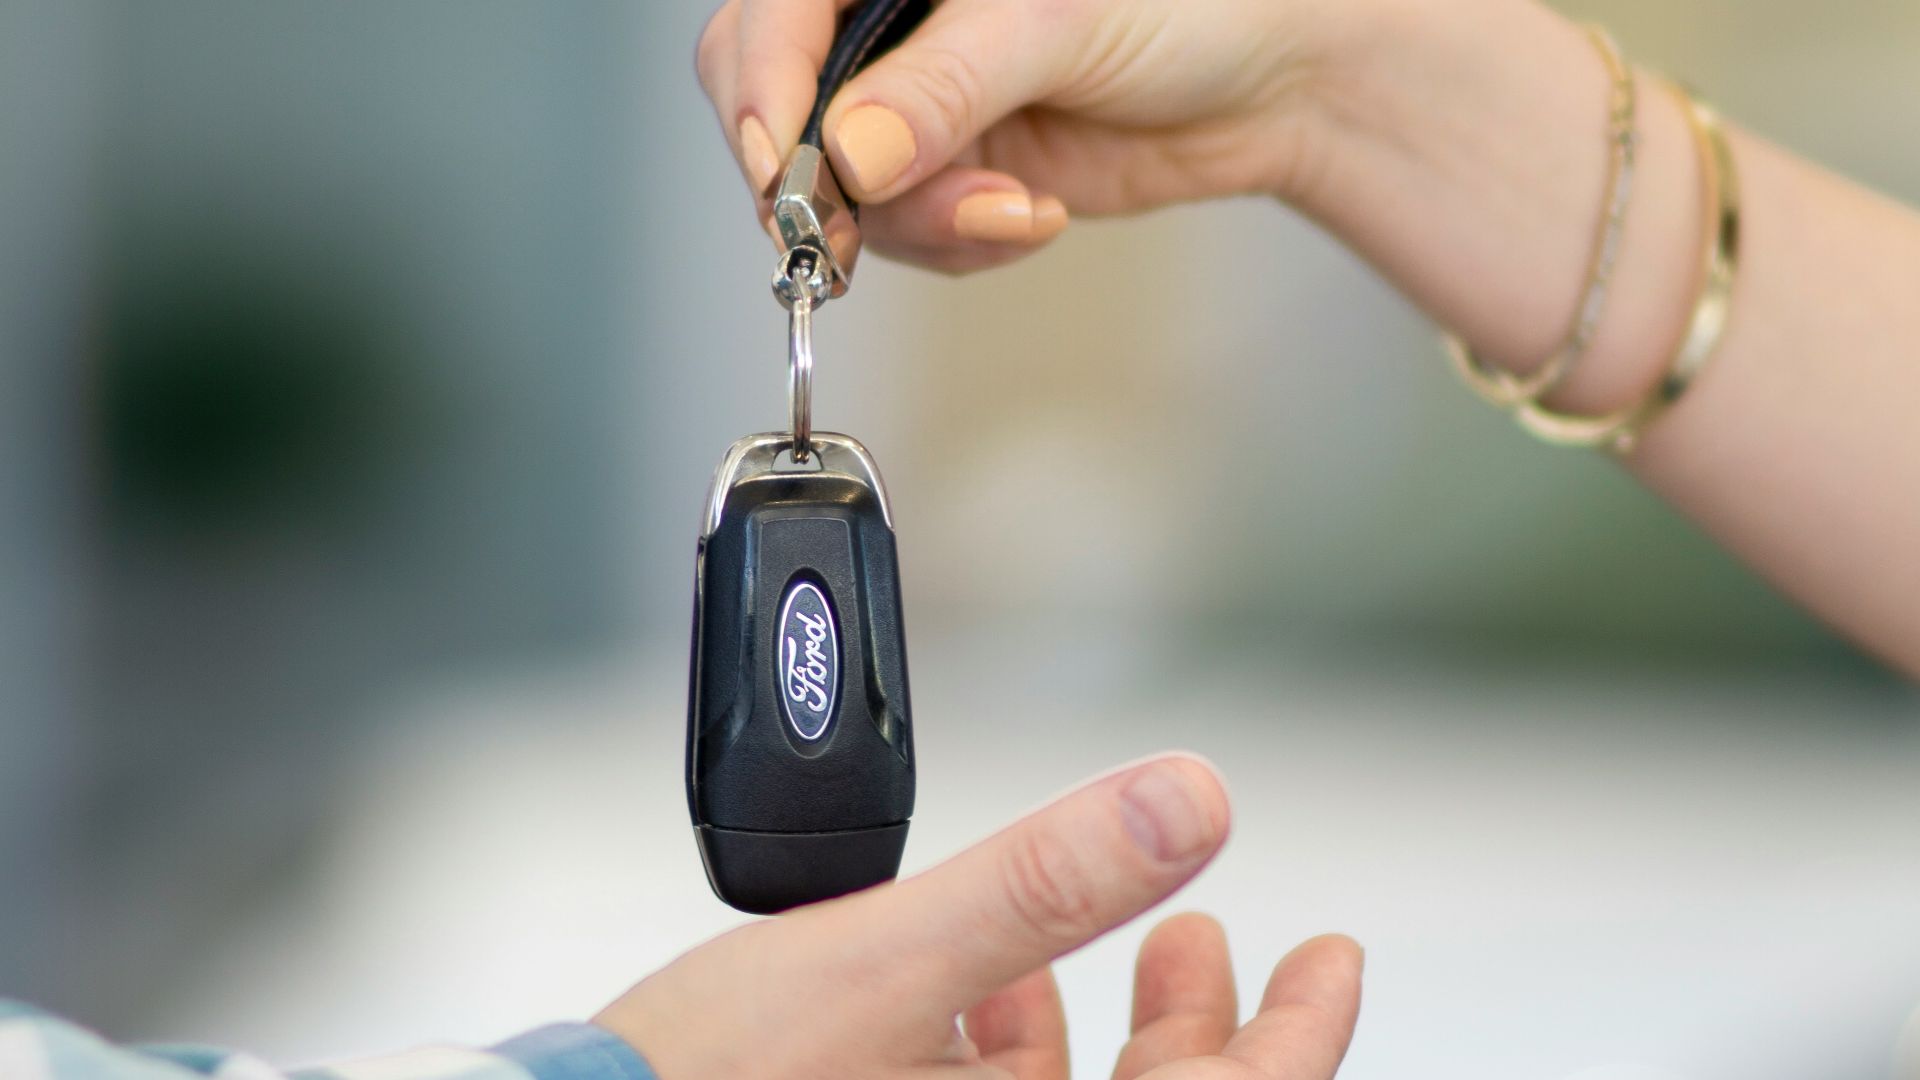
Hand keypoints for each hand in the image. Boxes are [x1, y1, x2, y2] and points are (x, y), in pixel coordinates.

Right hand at [594, 755, 1362, 1078]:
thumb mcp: (884, 964)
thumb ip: (1044, 884)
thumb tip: (1189, 804)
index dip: (1300, 1039)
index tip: (1333, 959)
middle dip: (1202, 1026)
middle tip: (1223, 942)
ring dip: (1103, 1026)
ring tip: (1115, 944)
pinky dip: (1003, 1045)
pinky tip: (986, 985)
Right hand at [695, 0, 1343, 271]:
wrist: (1272, 78)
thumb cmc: (1191, 2)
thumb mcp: (1057, 25)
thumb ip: (946, 85)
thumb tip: (850, 153)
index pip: (769, 17)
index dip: (761, 91)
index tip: (785, 168)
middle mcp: (884, 21)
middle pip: (770, 105)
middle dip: (823, 179)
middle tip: (859, 226)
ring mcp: (909, 102)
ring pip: (835, 190)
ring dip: (920, 222)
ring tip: (1013, 210)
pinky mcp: (945, 170)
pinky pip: (902, 233)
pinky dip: (959, 242)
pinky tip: (1029, 217)